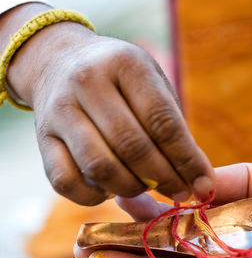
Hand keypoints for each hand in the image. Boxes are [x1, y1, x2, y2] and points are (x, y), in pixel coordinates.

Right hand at [1, 4, 213, 204]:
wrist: (58, 61)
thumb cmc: (121, 81)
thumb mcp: (152, 84)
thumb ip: (174, 128)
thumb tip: (199, 182)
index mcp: (125, 64)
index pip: (162, 120)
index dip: (187, 159)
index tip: (204, 185)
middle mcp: (87, 82)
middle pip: (132, 146)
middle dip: (163, 178)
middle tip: (180, 193)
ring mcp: (59, 110)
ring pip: (99, 167)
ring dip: (130, 188)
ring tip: (147, 188)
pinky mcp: (41, 139)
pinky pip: (66, 182)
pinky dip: (94, 196)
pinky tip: (111, 189)